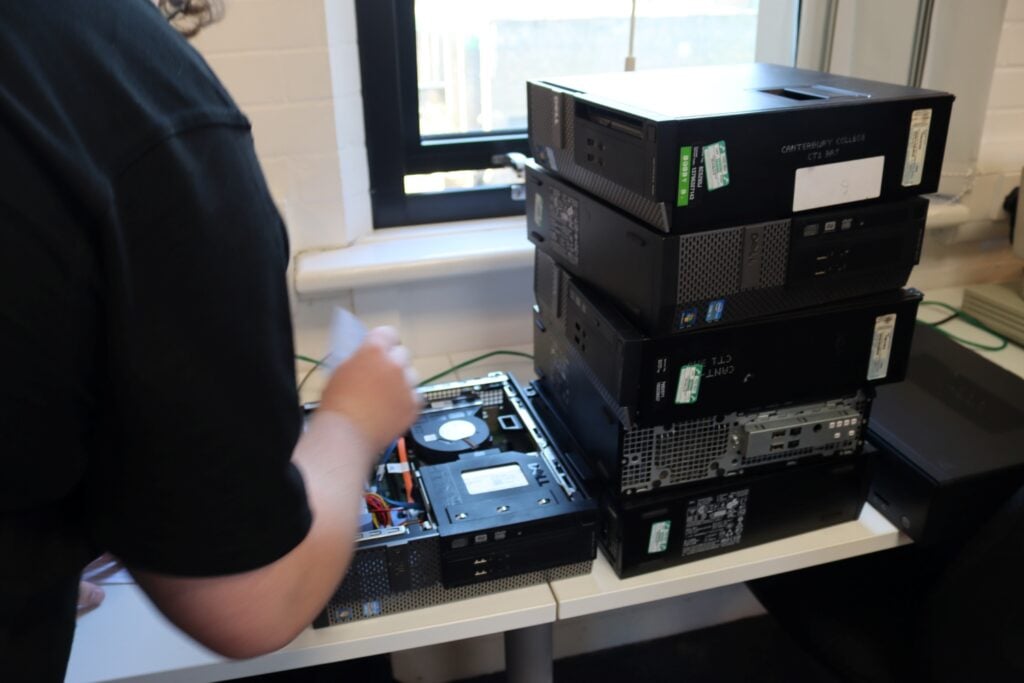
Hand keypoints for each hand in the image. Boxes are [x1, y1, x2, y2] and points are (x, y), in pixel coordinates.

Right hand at [317, 326, 420, 454]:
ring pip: (412, 376)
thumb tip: (366, 359)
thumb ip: (359, 360)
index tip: (380, 351)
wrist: (346, 434)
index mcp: (374, 350)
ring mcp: (407, 385)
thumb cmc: (336, 403)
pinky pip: (415, 397)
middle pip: (402, 354)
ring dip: (403, 381)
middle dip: (394, 362)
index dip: (384, 342)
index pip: (388, 333)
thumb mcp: (341, 371)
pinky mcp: (414, 405)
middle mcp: (395, 363)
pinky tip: (392, 409)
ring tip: (387, 396)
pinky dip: (407, 401)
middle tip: (382, 376)